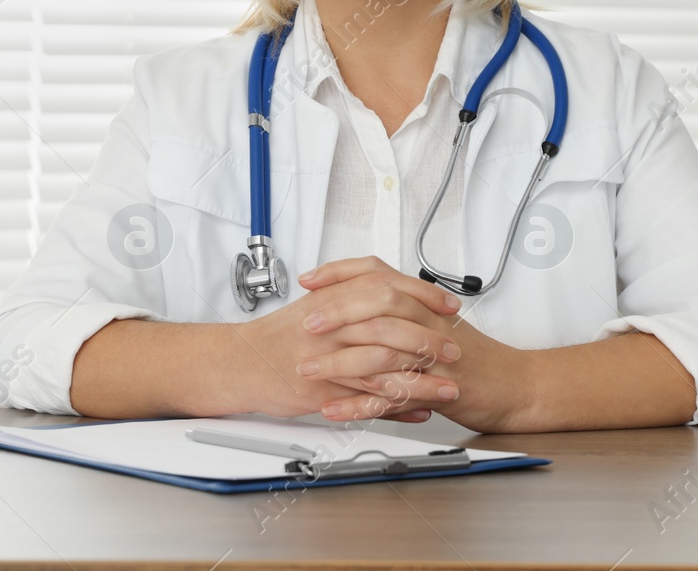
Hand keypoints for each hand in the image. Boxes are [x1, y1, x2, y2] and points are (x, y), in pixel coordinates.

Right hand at [234, 256, 464, 420]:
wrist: (243, 362)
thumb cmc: (280, 335)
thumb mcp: (316, 302)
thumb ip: (351, 294)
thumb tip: (389, 288)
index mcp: (336, 297)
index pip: (389, 287)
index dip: (425, 296)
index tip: (448, 306)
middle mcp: (336, 323)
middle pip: (394, 325)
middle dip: (431, 339)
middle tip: (454, 349)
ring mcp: (331, 357)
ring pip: (387, 365)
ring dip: (424, 379)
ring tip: (449, 387)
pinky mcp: (326, 389)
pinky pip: (369, 399)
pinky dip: (400, 407)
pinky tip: (420, 410)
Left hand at [296, 256, 532, 431]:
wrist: (515, 385)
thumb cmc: (474, 357)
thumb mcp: (433, 325)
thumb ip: (397, 315)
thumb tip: (353, 307)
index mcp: (423, 303)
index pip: (377, 273)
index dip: (340, 273)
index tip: (310, 279)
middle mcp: (427, 321)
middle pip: (377, 303)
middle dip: (335, 311)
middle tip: (305, 323)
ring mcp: (433, 355)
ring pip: (380, 350)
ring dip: (338, 362)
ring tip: (308, 370)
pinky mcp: (437, 389)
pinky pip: (391, 396)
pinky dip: (358, 405)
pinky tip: (334, 409)